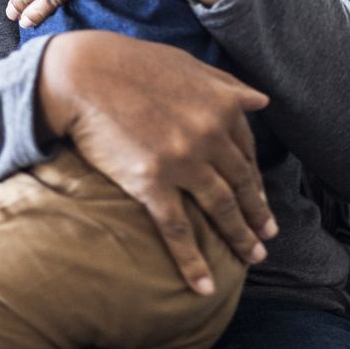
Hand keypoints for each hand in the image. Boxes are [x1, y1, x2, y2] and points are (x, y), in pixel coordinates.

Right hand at [38, 31, 278, 295]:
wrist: (82, 73)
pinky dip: (193, 261)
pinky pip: (178, 229)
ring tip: (252, 256)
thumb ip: (225, 84)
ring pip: (221, 208)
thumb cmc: (131, 63)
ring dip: (240, 237)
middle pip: (242, 183)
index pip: (247, 151)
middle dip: (257, 213)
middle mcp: (210, 134)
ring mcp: (183, 161)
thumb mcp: (187, 64)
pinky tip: (203, 285)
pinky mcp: (152, 183)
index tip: (259, 197)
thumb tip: (261, 100)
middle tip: (267, 235)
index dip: (256, 179)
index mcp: (222, 106)